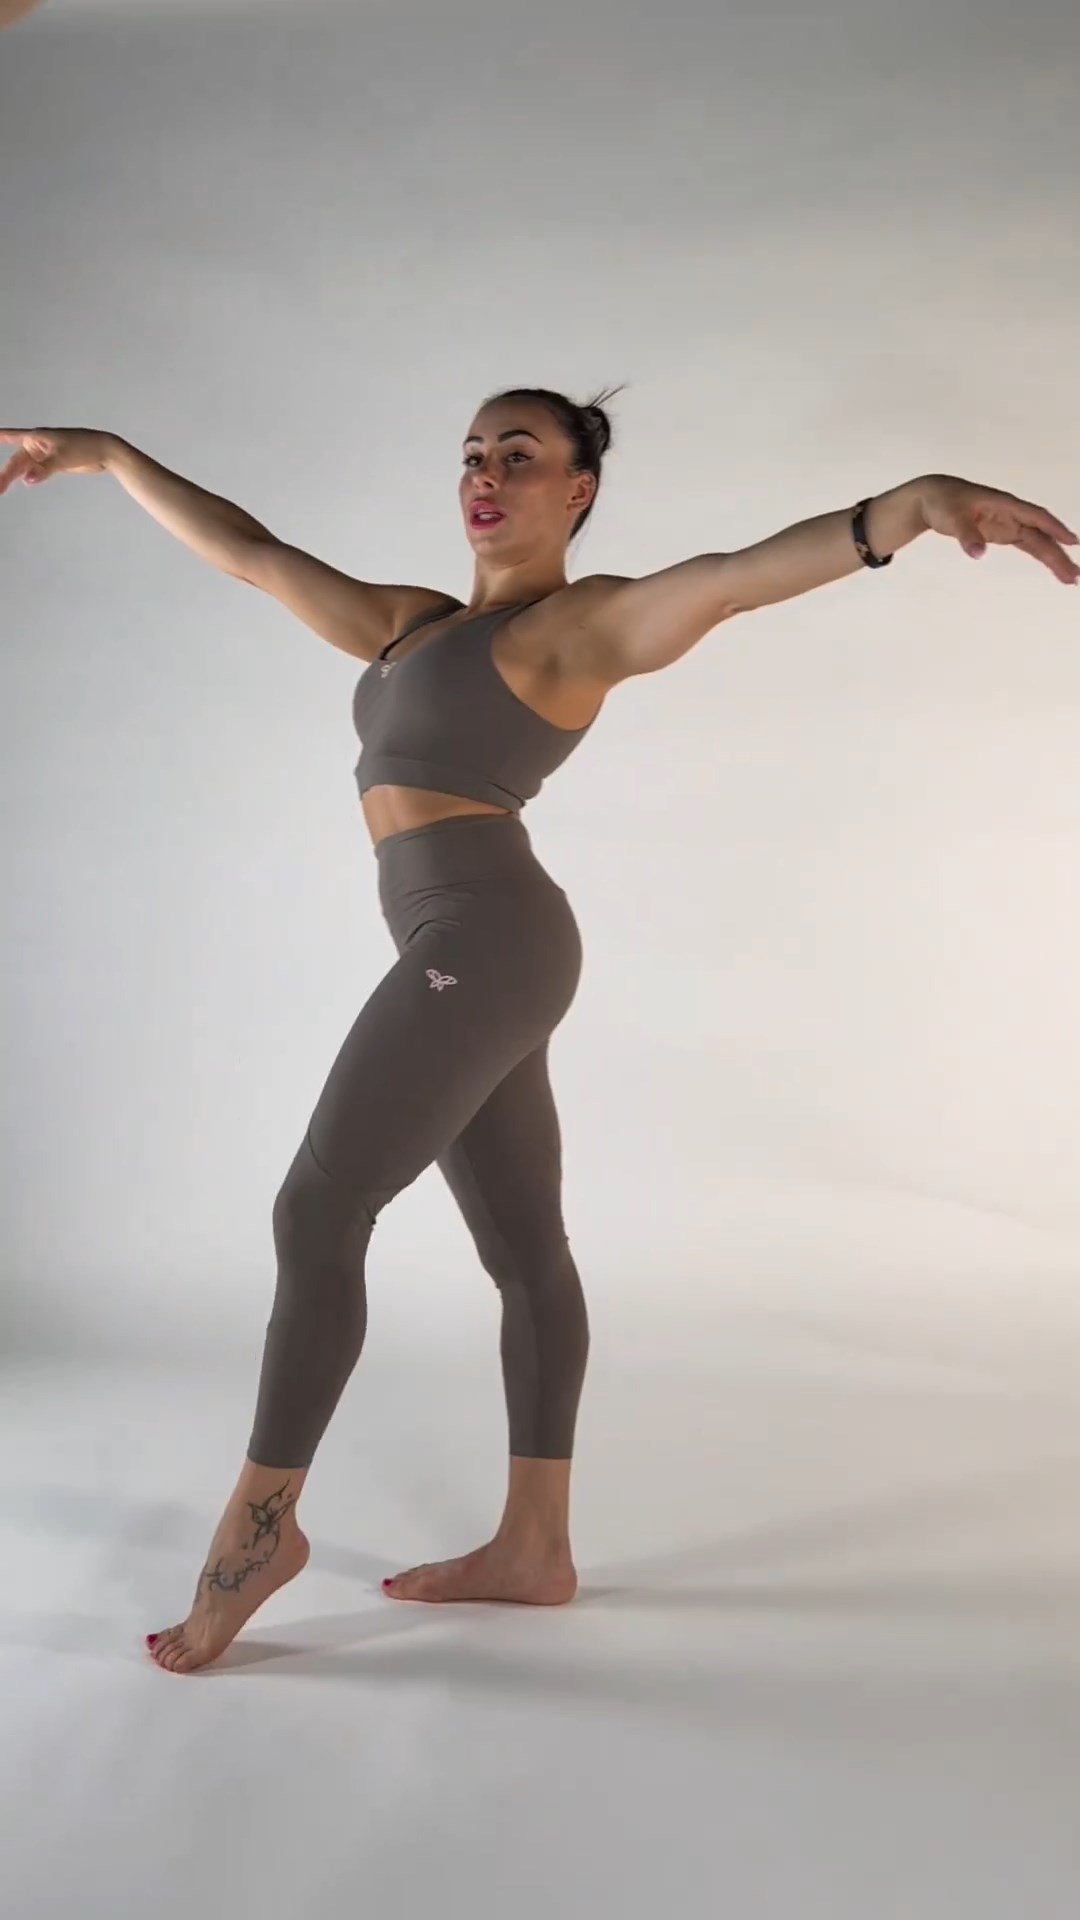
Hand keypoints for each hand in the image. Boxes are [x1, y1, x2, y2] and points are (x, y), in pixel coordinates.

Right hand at [0, 428, 112, 495]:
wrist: (105, 451)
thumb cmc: (84, 447)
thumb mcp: (62, 458)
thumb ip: (44, 469)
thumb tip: (27, 480)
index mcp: (37, 437)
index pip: (11, 436)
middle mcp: (38, 445)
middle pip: (17, 461)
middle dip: (5, 474)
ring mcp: (46, 455)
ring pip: (25, 467)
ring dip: (14, 477)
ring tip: (1, 489)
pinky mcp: (54, 463)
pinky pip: (36, 470)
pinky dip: (30, 476)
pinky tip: (24, 481)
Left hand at [919, 475, 1077, 583]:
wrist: (932, 498)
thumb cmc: (943, 502)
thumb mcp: (952, 517)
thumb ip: (967, 535)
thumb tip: (979, 554)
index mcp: (1005, 505)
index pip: (1036, 517)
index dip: (1054, 529)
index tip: (1072, 542)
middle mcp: (1011, 514)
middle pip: (1041, 535)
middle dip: (1058, 554)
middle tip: (1074, 575)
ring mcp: (1008, 524)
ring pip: (1037, 542)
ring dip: (1054, 558)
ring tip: (1069, 578)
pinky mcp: (1002, 533)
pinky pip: (1027, 545)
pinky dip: (1041, 555)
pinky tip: (1054, 567)